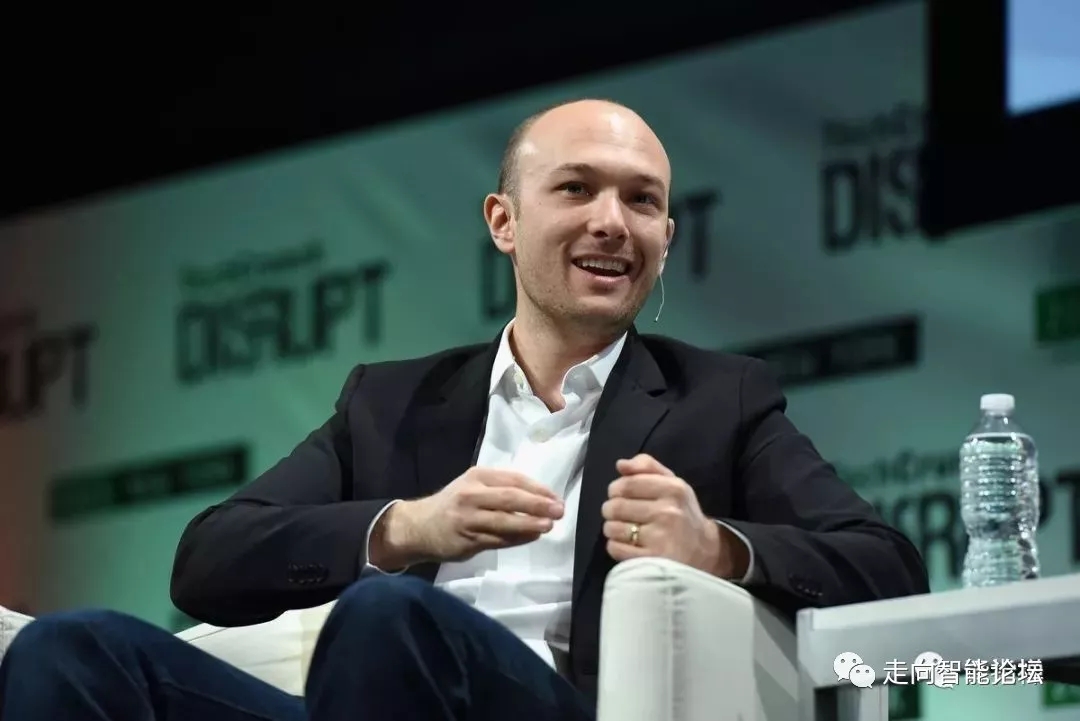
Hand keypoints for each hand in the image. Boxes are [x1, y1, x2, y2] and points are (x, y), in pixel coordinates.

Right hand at [378, 467, 563, 565]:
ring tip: (548, 525)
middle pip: (510, 498)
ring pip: (505, 521)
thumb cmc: (453, 504)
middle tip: (559, 510)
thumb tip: (540, 498)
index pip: (513, 479)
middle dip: (538, 504)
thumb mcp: (473, 486)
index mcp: (477, 477)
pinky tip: (532, 537)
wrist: (418, 526)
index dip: (538, 489)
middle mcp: (471, 495)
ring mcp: (468, 518)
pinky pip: (498, 540)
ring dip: (530, 524)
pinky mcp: (467, 540)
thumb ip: (501, 489)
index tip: (556, 497)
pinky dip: (518, 539)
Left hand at [602, 454, 734, 575]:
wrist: (705, 551)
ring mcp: (660, 538)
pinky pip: (615, 548)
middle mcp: (668, 512)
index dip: (615, 489)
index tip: (618, 495)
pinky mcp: (651, 560)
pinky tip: (629, 545)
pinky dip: (616, 546)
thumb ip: (647, 467)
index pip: (627, 484)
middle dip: (611, 510)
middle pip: (616, 506)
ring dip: (612, 529)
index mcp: (673, 489)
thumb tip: (621, 464)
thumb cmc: (682, 513)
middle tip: (619, 514)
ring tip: (624, 530)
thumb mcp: (673, 484)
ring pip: (612, 528)